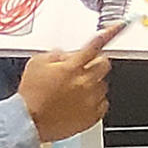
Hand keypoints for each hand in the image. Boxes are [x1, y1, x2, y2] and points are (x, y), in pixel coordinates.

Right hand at [17, 22, 124, 142]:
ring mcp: (90, 100)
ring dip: (93, 84)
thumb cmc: (31, 95)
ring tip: (74, 91)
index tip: (119, 26)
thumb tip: (64, 54)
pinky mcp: (92, 116)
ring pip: (103, 85)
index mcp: (72, 67)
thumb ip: (55, 54)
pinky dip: (94, 102)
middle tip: (82, 69)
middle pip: (104, 64)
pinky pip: (103, 104)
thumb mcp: (36, 64)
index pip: (95, 44)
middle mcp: (85, 82)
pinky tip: (78, 104)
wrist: (28, 121)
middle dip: (95, 63)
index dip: (109, 32)